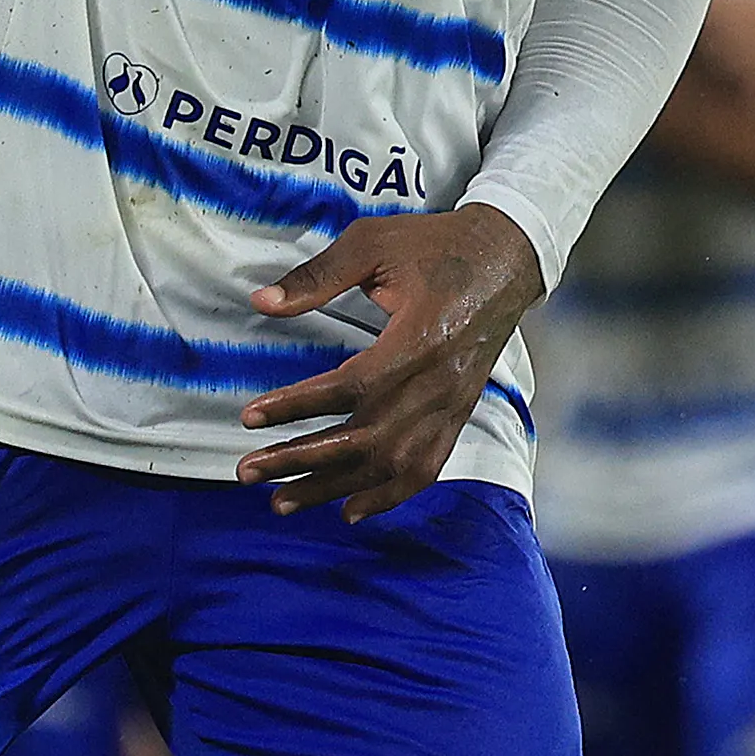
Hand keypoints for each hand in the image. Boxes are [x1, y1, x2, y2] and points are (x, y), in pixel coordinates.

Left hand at [236, 203, 548, 514]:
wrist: (506, 259)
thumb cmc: (436, 246)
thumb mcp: (374, 243)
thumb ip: (319, 275)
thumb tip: (262, 301)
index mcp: (420, 338)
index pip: (352, 388)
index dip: (298, 406)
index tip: (250, 416)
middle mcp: (439, 383)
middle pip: (366, 439)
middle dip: (302, 460)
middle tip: (248, 471)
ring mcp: (452, 405)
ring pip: (390, 464)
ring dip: (334, 488)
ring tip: (282, 501)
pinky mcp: (459, 415)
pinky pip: (425, 468)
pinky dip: (387, 496)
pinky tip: (349, 511)